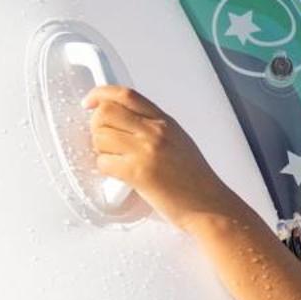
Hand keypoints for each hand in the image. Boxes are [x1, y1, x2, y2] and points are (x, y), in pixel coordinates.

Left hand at [84, 86, 245, 231]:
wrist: (210, 205)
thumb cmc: (196, 180)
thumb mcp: (179, 141)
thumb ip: (154, 127)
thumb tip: (123, 122)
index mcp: (165, 122)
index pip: (126, 95)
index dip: (101, 94)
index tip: (91, 102)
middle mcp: (155, 131)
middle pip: (106, 112)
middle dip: (96, 125)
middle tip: (103, 139)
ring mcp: (146, 151)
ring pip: (100, 136)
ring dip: (100, 149)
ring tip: (114, 160)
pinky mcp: (137, 173)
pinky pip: (103, 162)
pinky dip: (105, 168)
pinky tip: (118, 174)